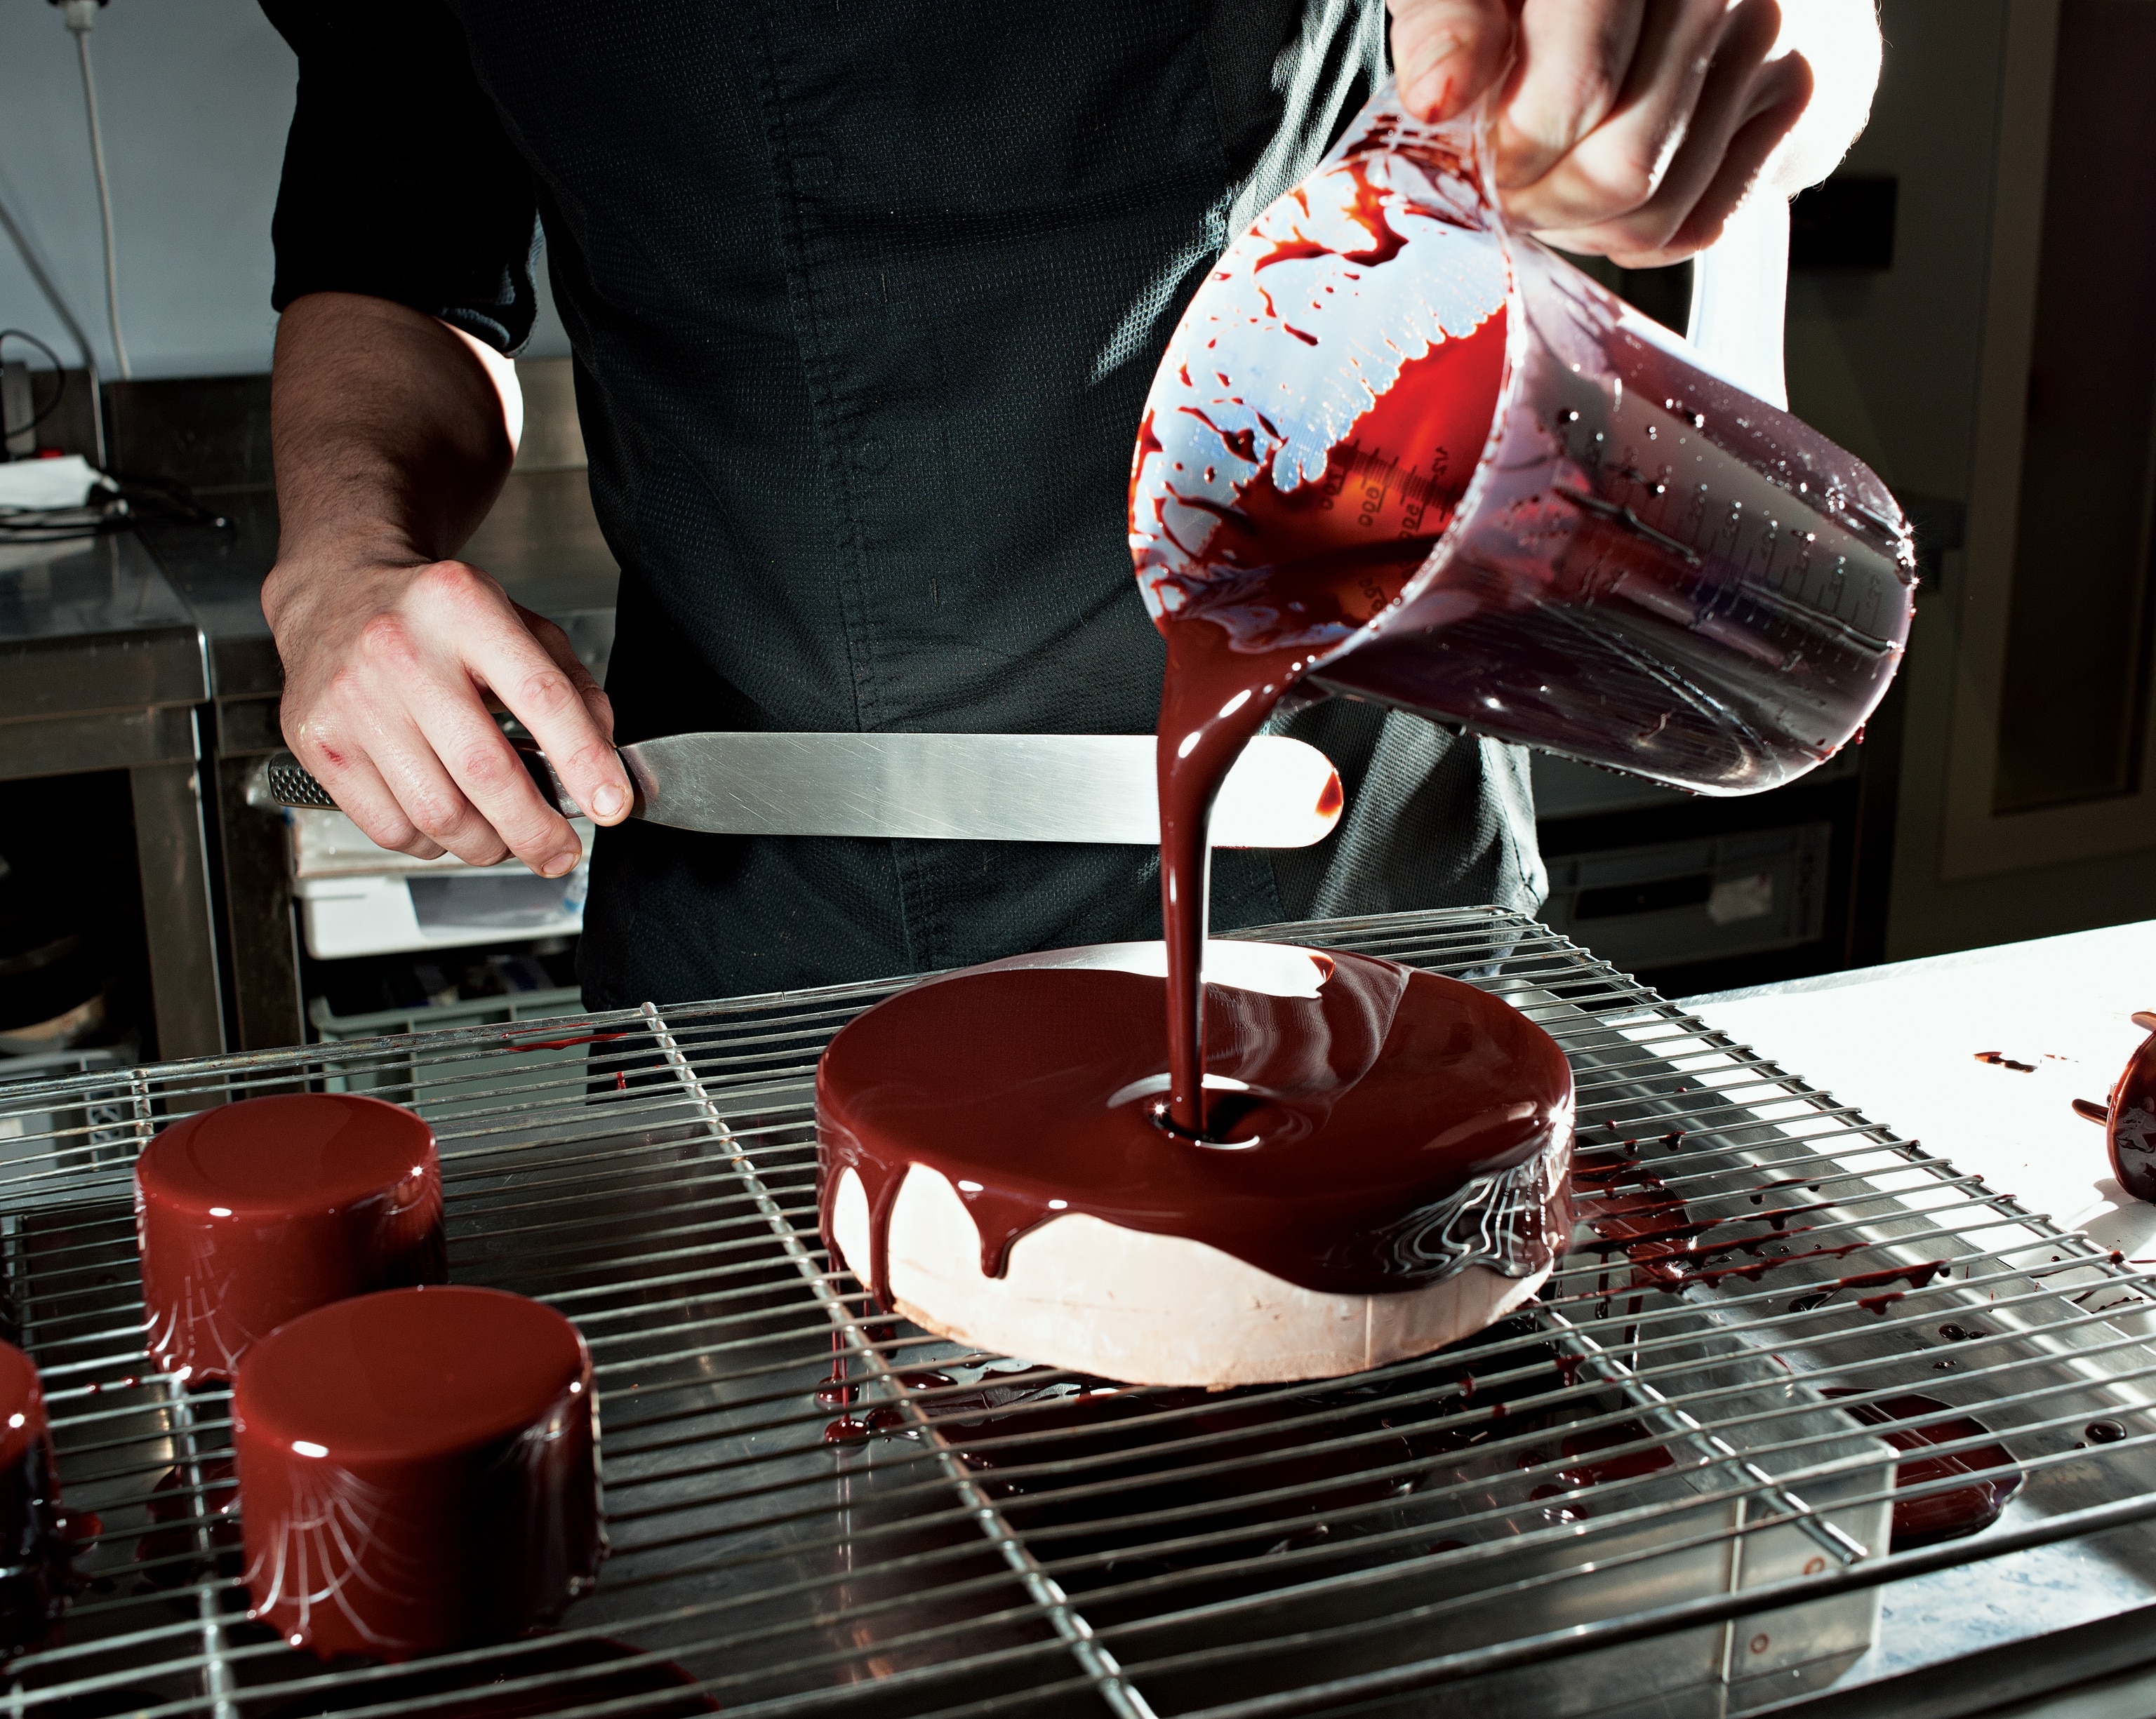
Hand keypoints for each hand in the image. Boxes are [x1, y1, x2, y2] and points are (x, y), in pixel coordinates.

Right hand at [265, 552, 631, 874]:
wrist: (337, 590)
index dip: (585, 761)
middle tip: (561, 850)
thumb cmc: (434, 615)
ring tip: (505, 836)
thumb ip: (571, 685)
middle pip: (485, 772)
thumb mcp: (517, 623)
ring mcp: (351, 699)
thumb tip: (603, 760)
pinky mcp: (318, 742)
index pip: (541, 697)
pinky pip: (390, 827)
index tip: (612, 803)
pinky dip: (433, 843)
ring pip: (438, 815)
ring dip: (487, 845)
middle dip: (536, 830)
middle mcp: (400, 650)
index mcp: (463, 608)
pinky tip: (448, 822)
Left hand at [1387, 0, 1882, 266]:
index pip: (1572, 95)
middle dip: (1545, 200)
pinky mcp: (1803, 97)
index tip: (1484, 161)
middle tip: (1514, 184)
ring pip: (1658, 211)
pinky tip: (1611, 185)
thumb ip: (1447, 20)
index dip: (1511, 155)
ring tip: (1558, 178)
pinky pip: (1701, 225)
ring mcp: (1773, 40)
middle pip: (1621, 168)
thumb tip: (1438, 99)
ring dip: (1585, 224)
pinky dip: (1637, 231)